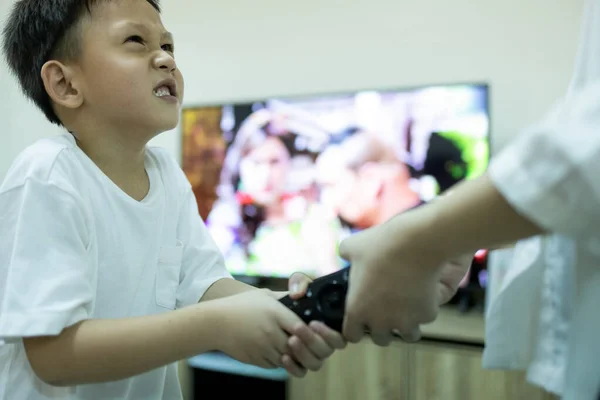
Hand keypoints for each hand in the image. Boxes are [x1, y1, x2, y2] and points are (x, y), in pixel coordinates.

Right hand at [210, 289, 306, 373]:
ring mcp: (262, 347)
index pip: (300, 326)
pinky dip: (277, 360)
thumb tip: (303, 296)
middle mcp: (270, 332)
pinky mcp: (255, 359)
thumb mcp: (264, 295)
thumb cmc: (241, 306)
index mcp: (274, 313)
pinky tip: (274, 350)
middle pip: (296, 345)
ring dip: (289, 353)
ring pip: (286, 358)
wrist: (215, 322)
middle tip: (300, 340)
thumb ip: (284, 298)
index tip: (307, 328)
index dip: (306, 330)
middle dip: (300, 344)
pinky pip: (274, 364)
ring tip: (287, 344)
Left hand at [275, 272, 347, 375]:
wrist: (268, 313)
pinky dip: (293, 367)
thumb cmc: (291, 299)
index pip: (340, 338)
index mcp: (329, 327)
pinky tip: (284, 357)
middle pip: (326, 351)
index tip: (314, 323)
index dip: (330, 334)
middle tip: (297, 328)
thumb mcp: (297, 286)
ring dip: (304, 354)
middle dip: (312, 340)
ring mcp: (311, 355)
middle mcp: (323, 344)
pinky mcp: (298, 364)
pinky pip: (300, 372)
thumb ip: (300, 282)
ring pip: (315, 364)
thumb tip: (298, 293)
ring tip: (290, 340)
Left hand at [338, 212, 472, 345]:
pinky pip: (425, 318)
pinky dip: (425, 309)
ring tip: (407, 309)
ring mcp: (405, 321)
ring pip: (407, 335)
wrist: (416, 244)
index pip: (351, 335)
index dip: (355, 327)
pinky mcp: (426, 315)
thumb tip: (346, 256)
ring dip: (406, 325)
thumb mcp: (352, 246)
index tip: (360, 319)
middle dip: (383, 328)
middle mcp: (380, 322)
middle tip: (386, 311)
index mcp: (357, 310)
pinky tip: (423, 294)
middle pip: (381, 339)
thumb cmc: (380, 245)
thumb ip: (346, 256)